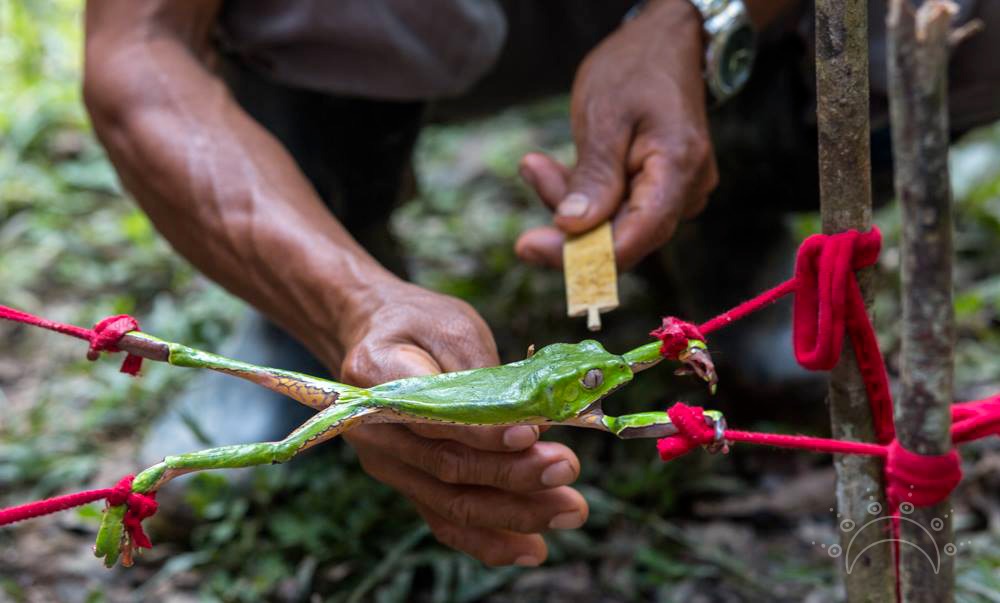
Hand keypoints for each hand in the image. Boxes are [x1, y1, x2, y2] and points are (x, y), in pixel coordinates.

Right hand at [336, 280, 587, 565]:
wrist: (374, 337)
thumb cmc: (419, 324)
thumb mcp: (452, 325)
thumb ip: (483, 371)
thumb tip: (531, 421)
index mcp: (378, 374)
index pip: (430, 413)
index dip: (480, 431)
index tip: (530, 435)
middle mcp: (375, 429)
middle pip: (446, 465)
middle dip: (512, 474)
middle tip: (566, 468)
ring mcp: (388, 464)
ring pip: (450, 502)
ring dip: (513, 512)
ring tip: (568, 510)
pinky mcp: (407, 483)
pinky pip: (445, 521)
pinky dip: (488, 541)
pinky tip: (531, 549)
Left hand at [516, 0, 717, 269]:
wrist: (667, 44)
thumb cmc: (636, 70)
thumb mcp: (605, 116)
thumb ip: (594, 176)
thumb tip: (572, 228)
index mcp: (679, 169)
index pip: (634, 236)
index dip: (582, 255)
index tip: (529, 248)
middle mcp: (686, 192)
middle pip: (620, 237)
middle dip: (566, 219)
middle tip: (529, 170)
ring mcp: (675, 195)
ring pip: (612, 226)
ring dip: (568, 201)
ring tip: (535, 163)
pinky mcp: (658, 193)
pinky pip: (615, 210)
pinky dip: (582, 195)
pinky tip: (552, 169)